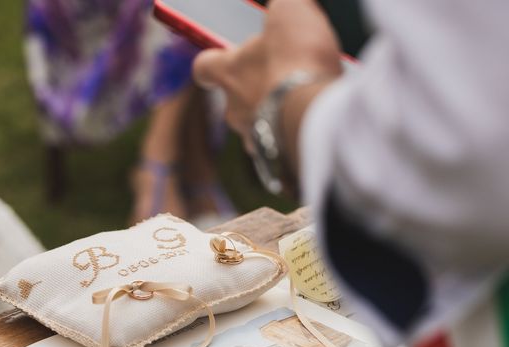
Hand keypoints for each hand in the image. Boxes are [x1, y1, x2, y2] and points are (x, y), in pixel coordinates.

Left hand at [193, 0, 341, 155]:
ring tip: (303, 103)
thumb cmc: (295, 61)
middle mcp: (234, 110)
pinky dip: (292, 135)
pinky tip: (313, 125)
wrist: (314, 114)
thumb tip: (288, 6)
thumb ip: (285, 7)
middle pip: (235, 99)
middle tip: (282, 78)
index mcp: (229, 73)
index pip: (204, 68)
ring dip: (276, 114)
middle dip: (255, 89)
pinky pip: (281, 145)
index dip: (212, 62)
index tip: (218, 59)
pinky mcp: (277, 159)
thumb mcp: (290, 12)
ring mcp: (255, 138)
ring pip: (259, 125)